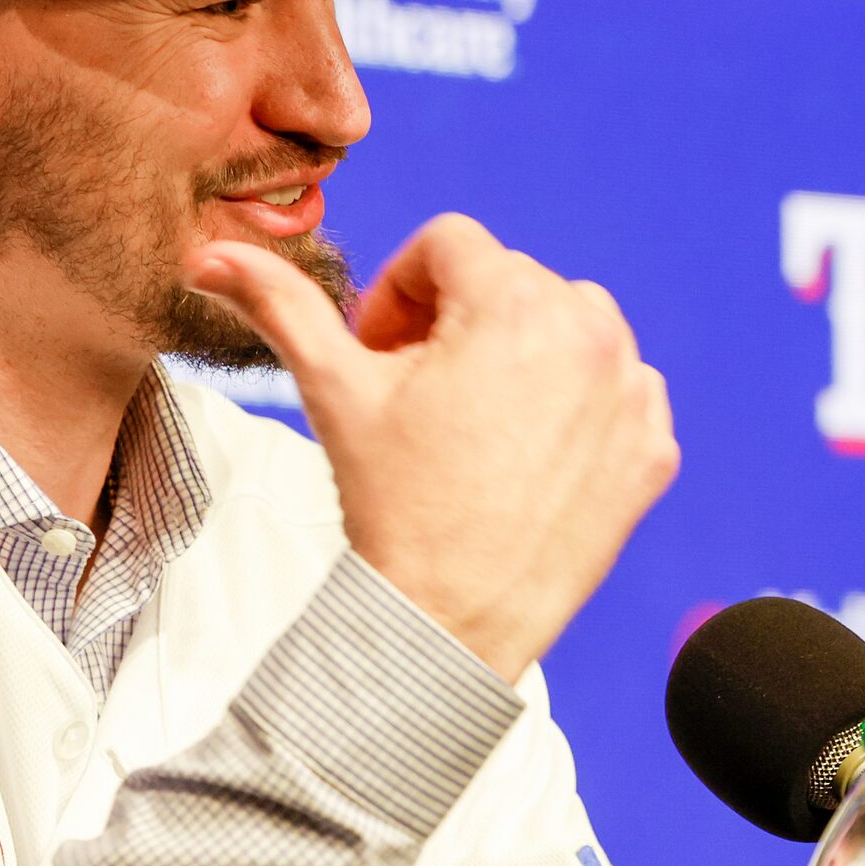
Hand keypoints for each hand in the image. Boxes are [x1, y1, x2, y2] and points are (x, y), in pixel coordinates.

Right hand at [185, 215, 678, 678]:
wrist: (451, 621)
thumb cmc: (393, 504)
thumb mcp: (332, 389)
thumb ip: (279, 305)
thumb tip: (210, 256)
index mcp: (514, 302)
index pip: (450, 245)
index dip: (401, 291)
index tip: (382, 353)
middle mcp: (590, 334)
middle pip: (512, 283)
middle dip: (459, 324)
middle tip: (420, 395)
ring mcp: (631, 394)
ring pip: (573, 328)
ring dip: (525, 353)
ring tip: (476, 420)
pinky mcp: (654, 449)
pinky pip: (619, 391)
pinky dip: (579, 407)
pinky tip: (526, 455)